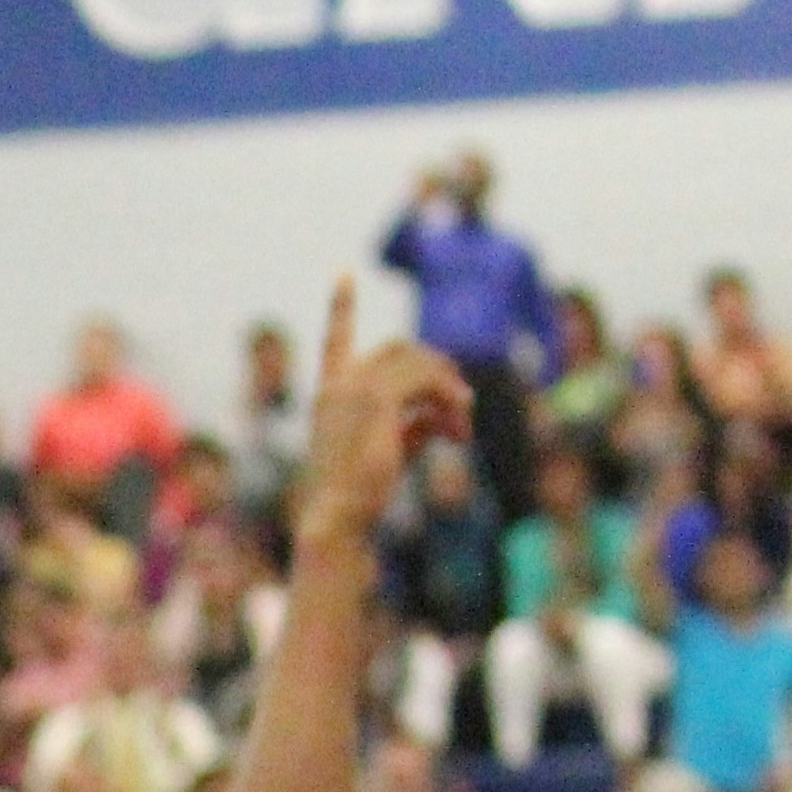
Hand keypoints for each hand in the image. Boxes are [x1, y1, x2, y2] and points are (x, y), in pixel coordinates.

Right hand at [290, 295, 469, 547]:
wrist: (339, 518)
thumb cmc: (361, 496)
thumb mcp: (390, 450)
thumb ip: (415, 424)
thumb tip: (446, 414)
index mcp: (330, 394)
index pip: (334, 339)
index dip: (340, 305)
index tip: (343, 273)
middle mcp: (338, 384)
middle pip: (400, 348)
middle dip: (438, 370)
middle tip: (461, 407)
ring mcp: (355, 387)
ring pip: (419, 361)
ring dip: (449, 390)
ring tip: (461, 429)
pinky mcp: (377, 399)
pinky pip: (428, 382)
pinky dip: (450, 402)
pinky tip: (458, 434)